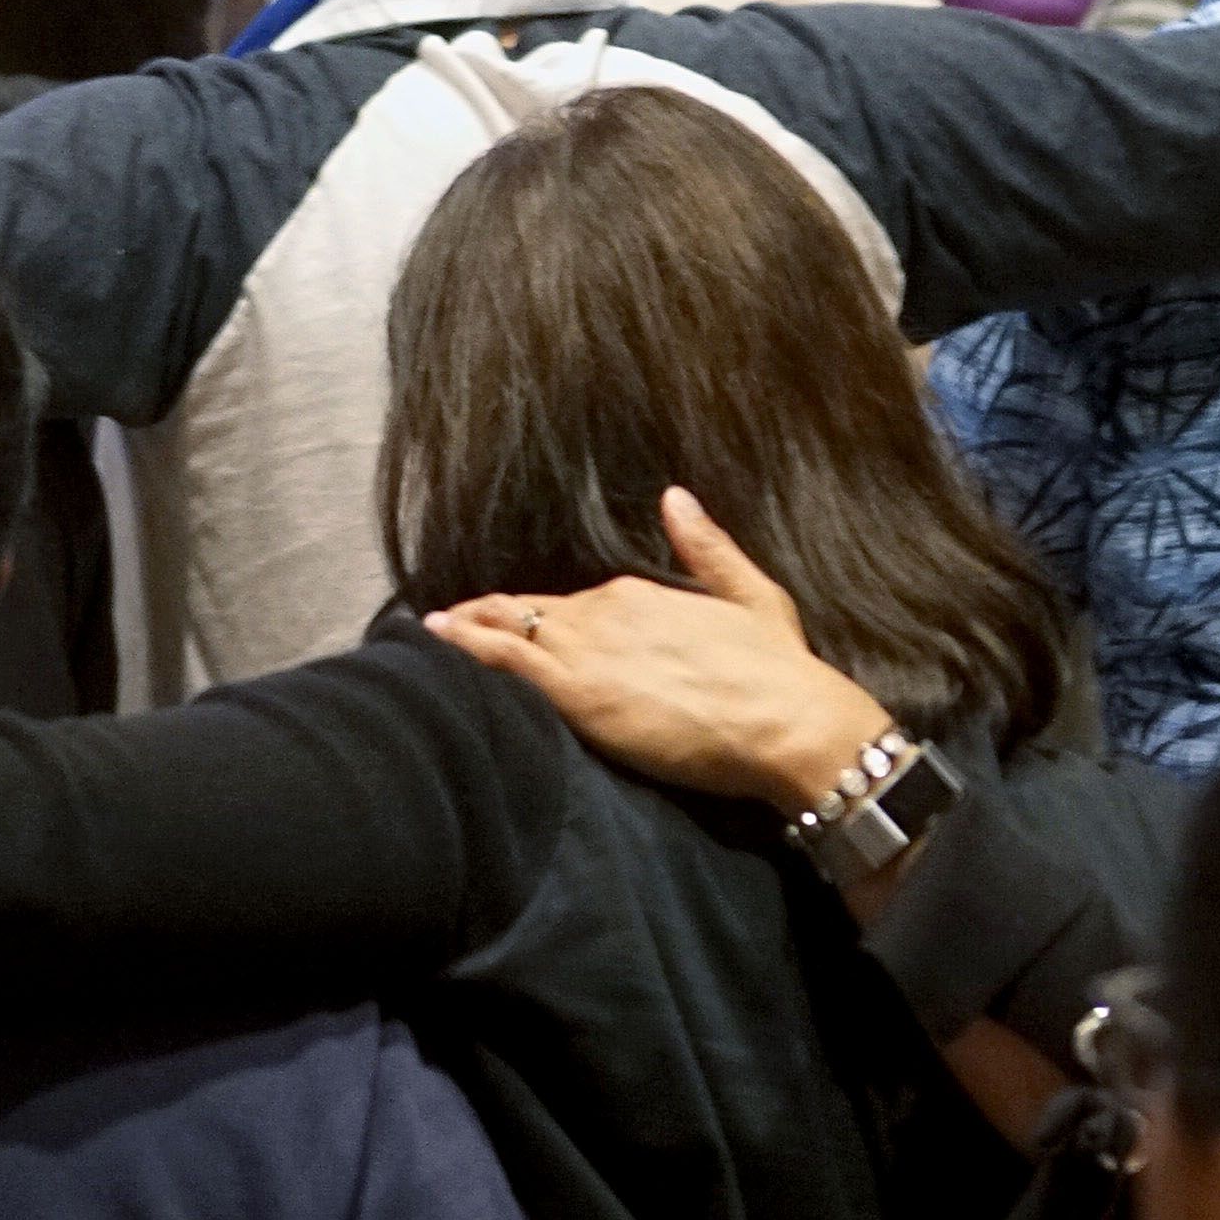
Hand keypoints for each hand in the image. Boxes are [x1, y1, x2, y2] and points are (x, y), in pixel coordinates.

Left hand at [424, 489, 896, 810]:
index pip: (573, 602)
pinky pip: (507, 662)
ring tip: (433, 630)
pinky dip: (469, 647)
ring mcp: (587, 651)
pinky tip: (439, 641)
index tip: (509, 612)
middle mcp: (606, 613)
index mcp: (640, 595)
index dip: (536, 610)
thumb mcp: (752, 594)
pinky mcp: (578, 693)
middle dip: (493, 617)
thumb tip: (673, 498)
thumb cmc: (778, 670)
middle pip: (533, 615)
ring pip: (510, 632)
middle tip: (450, 621)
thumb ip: (706, 546)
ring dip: (469, 630)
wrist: (787, 722)